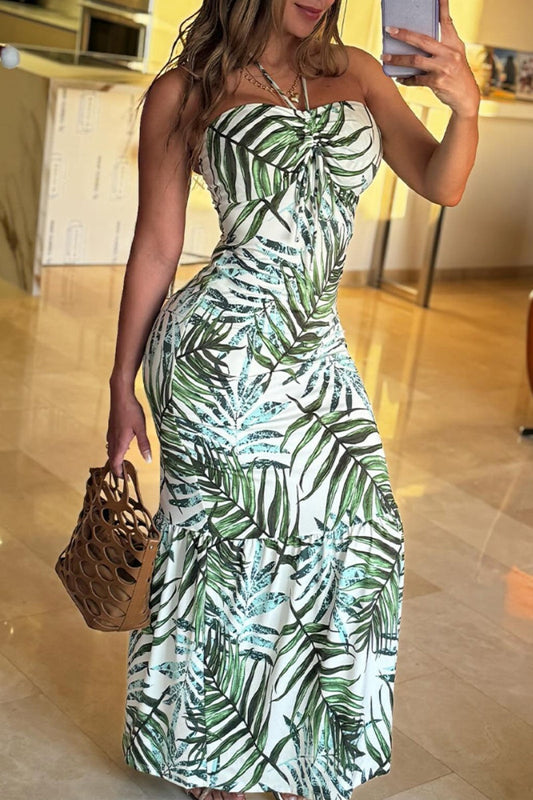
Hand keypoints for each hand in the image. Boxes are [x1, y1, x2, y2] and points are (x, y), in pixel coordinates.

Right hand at [106, 389, 151, 477]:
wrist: (120, 395)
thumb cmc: (131, 411)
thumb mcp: (141, 428)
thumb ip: (144, 445)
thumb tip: (148, 459)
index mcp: (119, 442)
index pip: (115, 463)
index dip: (118, 473)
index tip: (123, 480)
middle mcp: (112, 439)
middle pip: (111, 458)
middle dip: (116, 467)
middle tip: (123, 475)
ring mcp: (110, 432)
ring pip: (110, 450)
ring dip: (115, 458)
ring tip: (123, 463)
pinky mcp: (111, 427)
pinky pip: (111, 442)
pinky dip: (115, 449)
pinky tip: (122, 445)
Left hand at [382, 0, 479, 116]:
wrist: (466, 97)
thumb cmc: (457, 74)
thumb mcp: (456, 55)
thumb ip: (442, 45)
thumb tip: (420, 38)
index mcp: (454, 43)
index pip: (447, 22)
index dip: (442, 7)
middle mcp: (449, 53)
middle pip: (422, 40)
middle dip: (404, 35)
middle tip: (389, 30)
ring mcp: (443, 68)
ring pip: (414, 60)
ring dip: (397, 59)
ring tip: (384, 57)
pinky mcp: (437, 82)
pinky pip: (416, 79)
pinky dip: (405, 78)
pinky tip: (398, 77)